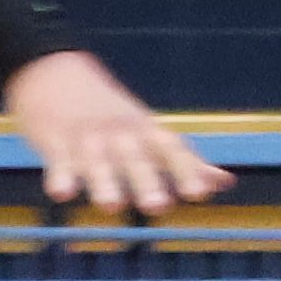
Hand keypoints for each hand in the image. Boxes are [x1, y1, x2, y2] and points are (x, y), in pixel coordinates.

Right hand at [3, 49, 229, 222]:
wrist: (54, 73)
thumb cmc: (111, 113)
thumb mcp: (149, 131)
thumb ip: (185, 161)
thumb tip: (226, 183)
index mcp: (146, 132)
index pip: (172, 150)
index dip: (186, 171)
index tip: (201, 194)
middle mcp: (120, 134)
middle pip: (136, 158)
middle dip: (148, 181)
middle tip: (159, 207)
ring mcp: (87, 136)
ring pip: (97, 162)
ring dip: (105, 183)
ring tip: (112, 206)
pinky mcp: (54, 139)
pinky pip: (58, 159)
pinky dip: (60, 175)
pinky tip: (61, 193)